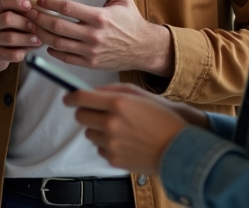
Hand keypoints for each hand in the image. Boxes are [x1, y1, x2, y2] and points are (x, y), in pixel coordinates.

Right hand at [0, 0, 42, 73]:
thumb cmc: (8, 32)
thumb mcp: (12, 19)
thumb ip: (23, 14)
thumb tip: (43, 11)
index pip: (3, 2)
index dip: (16, 2)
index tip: (29, 5)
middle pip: (6, 18)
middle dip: (24, 22)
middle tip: (36, 25)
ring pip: (10, 38)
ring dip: (27, 38)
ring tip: (38, 40)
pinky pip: (12, 54)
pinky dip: (24, 52)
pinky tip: (30, 50)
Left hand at [27, 0, 172, 74]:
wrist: (144, 48)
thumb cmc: (132, 21)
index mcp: (100, 17)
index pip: (67, 8)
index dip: (50, 3)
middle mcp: (94, 35)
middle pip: (58, 26)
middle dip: (39, 18)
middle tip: (29, 12)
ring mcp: (91, 51)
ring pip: (58, 43)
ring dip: (42, 34)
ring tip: (32, 26)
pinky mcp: (90, 63)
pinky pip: (66, 58)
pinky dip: (53, 51)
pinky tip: (47, 43)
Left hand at [63, 83, 195, 171]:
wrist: (180, 147)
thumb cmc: (163, 118)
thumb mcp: (140, 94)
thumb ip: (113, 90)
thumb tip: (93, 92)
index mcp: (117, 103)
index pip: (81, 98)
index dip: (71, 97)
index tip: (68, 98)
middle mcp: (111, 123)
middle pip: (80, 116)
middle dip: (86, 113)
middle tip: (97, 113)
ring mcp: (112, 143)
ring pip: (89, 133)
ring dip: (98, 130)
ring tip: (119, 129)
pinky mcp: (114, 159)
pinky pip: (100, 149)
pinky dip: (107, 145)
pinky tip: (124, 142)